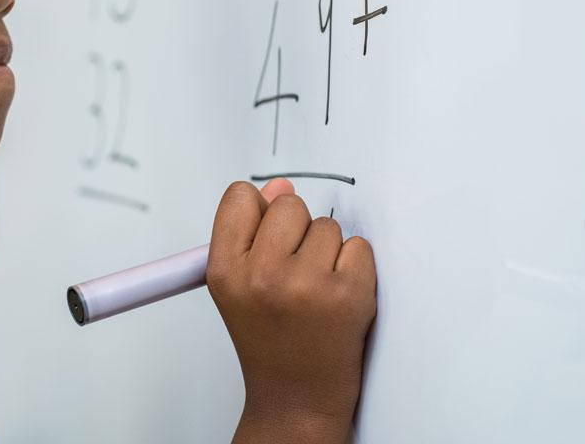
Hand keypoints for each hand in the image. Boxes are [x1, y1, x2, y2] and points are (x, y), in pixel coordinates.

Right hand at [206, 179, 375, 442]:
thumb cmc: (269, 340)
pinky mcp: (348, 295)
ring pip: (327, 226)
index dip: (259, 211)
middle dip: (297, 230)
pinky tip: (338, 296)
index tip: (267, 235)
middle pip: (289, 204)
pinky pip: (359, 247)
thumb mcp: (239, 286)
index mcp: (225, 271)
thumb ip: (251, 232)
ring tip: (315, 290)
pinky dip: (355, 267)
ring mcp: (307, 285)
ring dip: (328, 251)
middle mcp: (262, 275)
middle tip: (294, 271)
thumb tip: (280, 187)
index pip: (241, 197)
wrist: (297, 397)